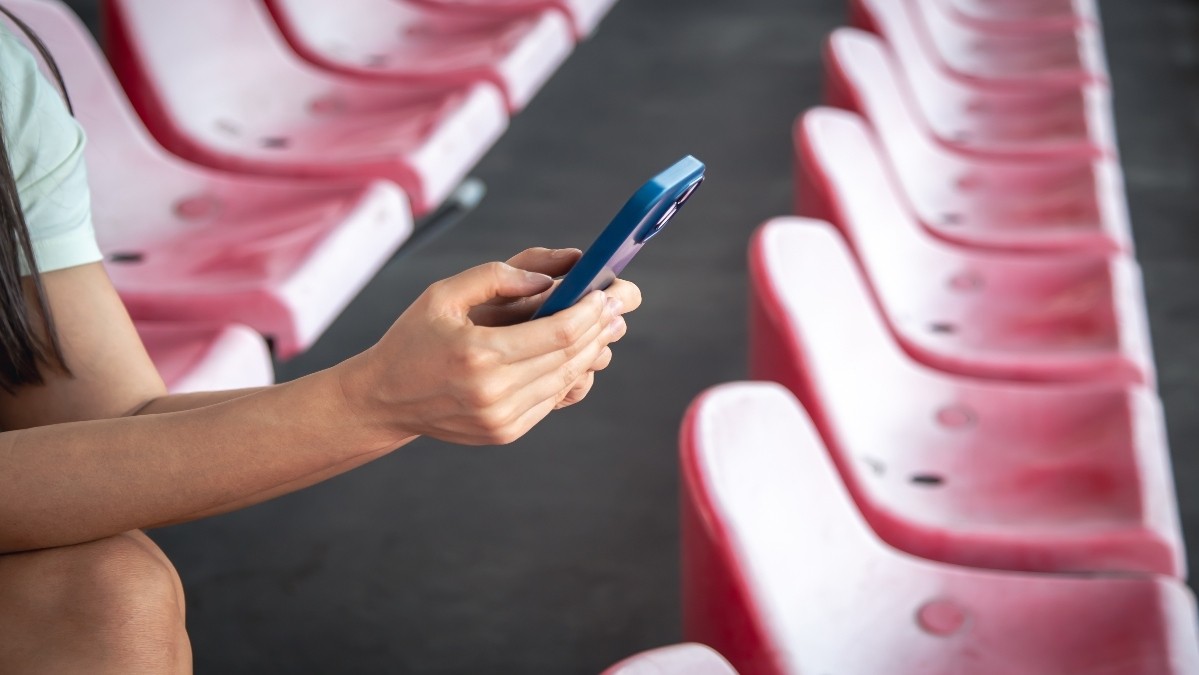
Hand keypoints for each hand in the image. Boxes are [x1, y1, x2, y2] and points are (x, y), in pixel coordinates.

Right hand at [338, 251, 638, 445]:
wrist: (384, 400)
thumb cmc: (413, 339)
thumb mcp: (442, 295)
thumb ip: (495, 277)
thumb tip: (548, 279)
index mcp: (479, 355)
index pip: (557, 334)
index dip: (589, 313)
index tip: (606, 293)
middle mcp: (493, 392)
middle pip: (569, 357)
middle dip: (599, 328)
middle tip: (620, 307)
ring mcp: (501, 418)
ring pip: (566, 380)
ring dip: (592, 352)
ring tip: (609, 327)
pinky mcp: (505, 432)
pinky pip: (552, 400)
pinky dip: (572, 375)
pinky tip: (584, 354)